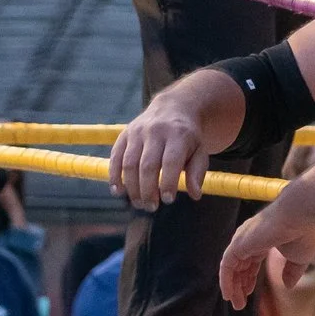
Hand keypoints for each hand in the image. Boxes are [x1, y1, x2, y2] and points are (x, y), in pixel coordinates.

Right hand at [108, 93, 214, 209]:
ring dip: (131, 187)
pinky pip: (115, 156)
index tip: (168, 200)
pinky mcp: (124, 134)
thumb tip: (195, 195)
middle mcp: (156, 131)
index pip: (170, 161)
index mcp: (178, 135)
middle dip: (148, 190)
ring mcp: (137, 132)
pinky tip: (118, 191)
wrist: (172, 108)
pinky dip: (114, 175)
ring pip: (129, 163)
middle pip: (147, 165)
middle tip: (151, 207)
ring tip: (138, 203)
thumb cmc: (187, 137)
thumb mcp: (200, 151)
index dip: (168, 182)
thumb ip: (197, 172)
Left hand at [221, 205, 314, 308]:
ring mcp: (242, 240)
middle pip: (239, 265)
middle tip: (239, 304)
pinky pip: (226, 266)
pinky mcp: (238, 244)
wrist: (299, 214)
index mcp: (264, 238)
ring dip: (232, 287)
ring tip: (236, 305)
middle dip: (239, 285)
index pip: (251, 260)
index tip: (249, 292)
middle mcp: (250, 238)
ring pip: (231, 267)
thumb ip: (292, 272)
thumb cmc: (303, 232)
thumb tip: (287, 286)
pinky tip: (228, 295)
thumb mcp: (299, 258)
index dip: (249, 277)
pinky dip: (225, 281)